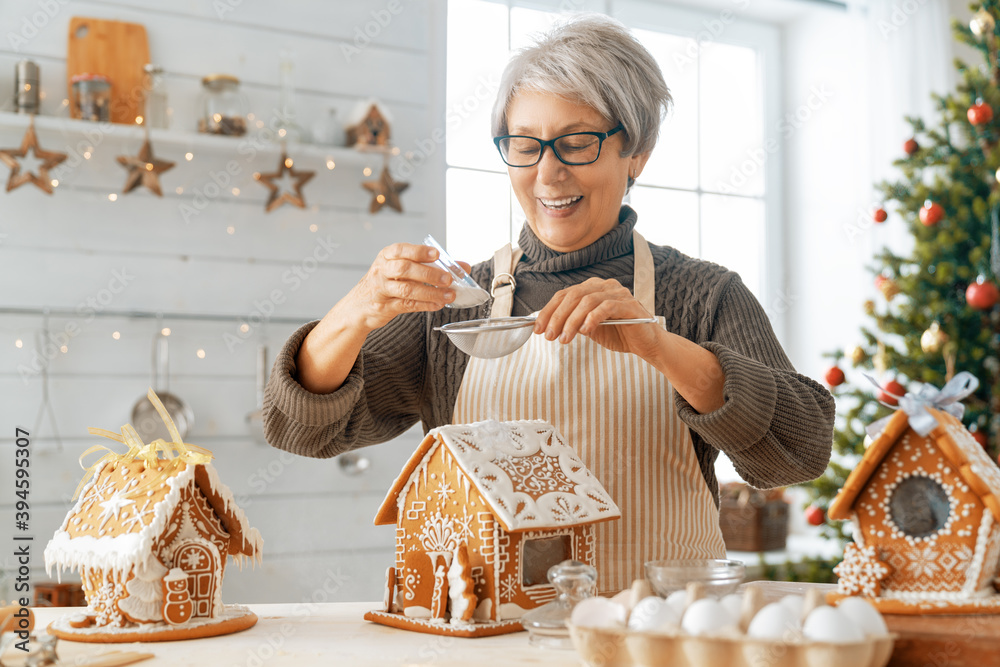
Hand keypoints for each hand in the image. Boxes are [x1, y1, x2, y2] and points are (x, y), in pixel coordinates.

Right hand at [296, 242, 470, 393]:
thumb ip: (430, 265)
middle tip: (448, 279)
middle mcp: (382, 270)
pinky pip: (407, 305)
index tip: (437, 254)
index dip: (419, 251)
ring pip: (407, 289)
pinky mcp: (384, 307)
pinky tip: (438, 305)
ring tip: (449, 295)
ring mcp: (381, 289)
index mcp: (386, 256)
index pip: (401, 250)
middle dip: (429, 274)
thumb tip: (463, 266)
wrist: (359, 306)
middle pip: (405, 269)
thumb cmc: (386, 283)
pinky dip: (425, 305)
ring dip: (431, 292)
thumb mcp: (402, 269)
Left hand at [533, 278, 659, 356]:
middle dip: (557, 316)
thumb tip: (549, 325)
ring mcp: (618, 293)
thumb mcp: (589, 328)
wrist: (647, 344)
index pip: (565, 295)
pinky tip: (584, 331)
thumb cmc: (619, 334)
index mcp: (593, 288)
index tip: (538, 328)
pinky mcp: (629, 305)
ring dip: (571, 321)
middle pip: (573, 295)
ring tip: (564, 339)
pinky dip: (592, 318)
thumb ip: (573, 322)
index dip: (548, 310)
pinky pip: (606, 307)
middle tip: (549, 335)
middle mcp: (605, 286)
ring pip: (587, 301)